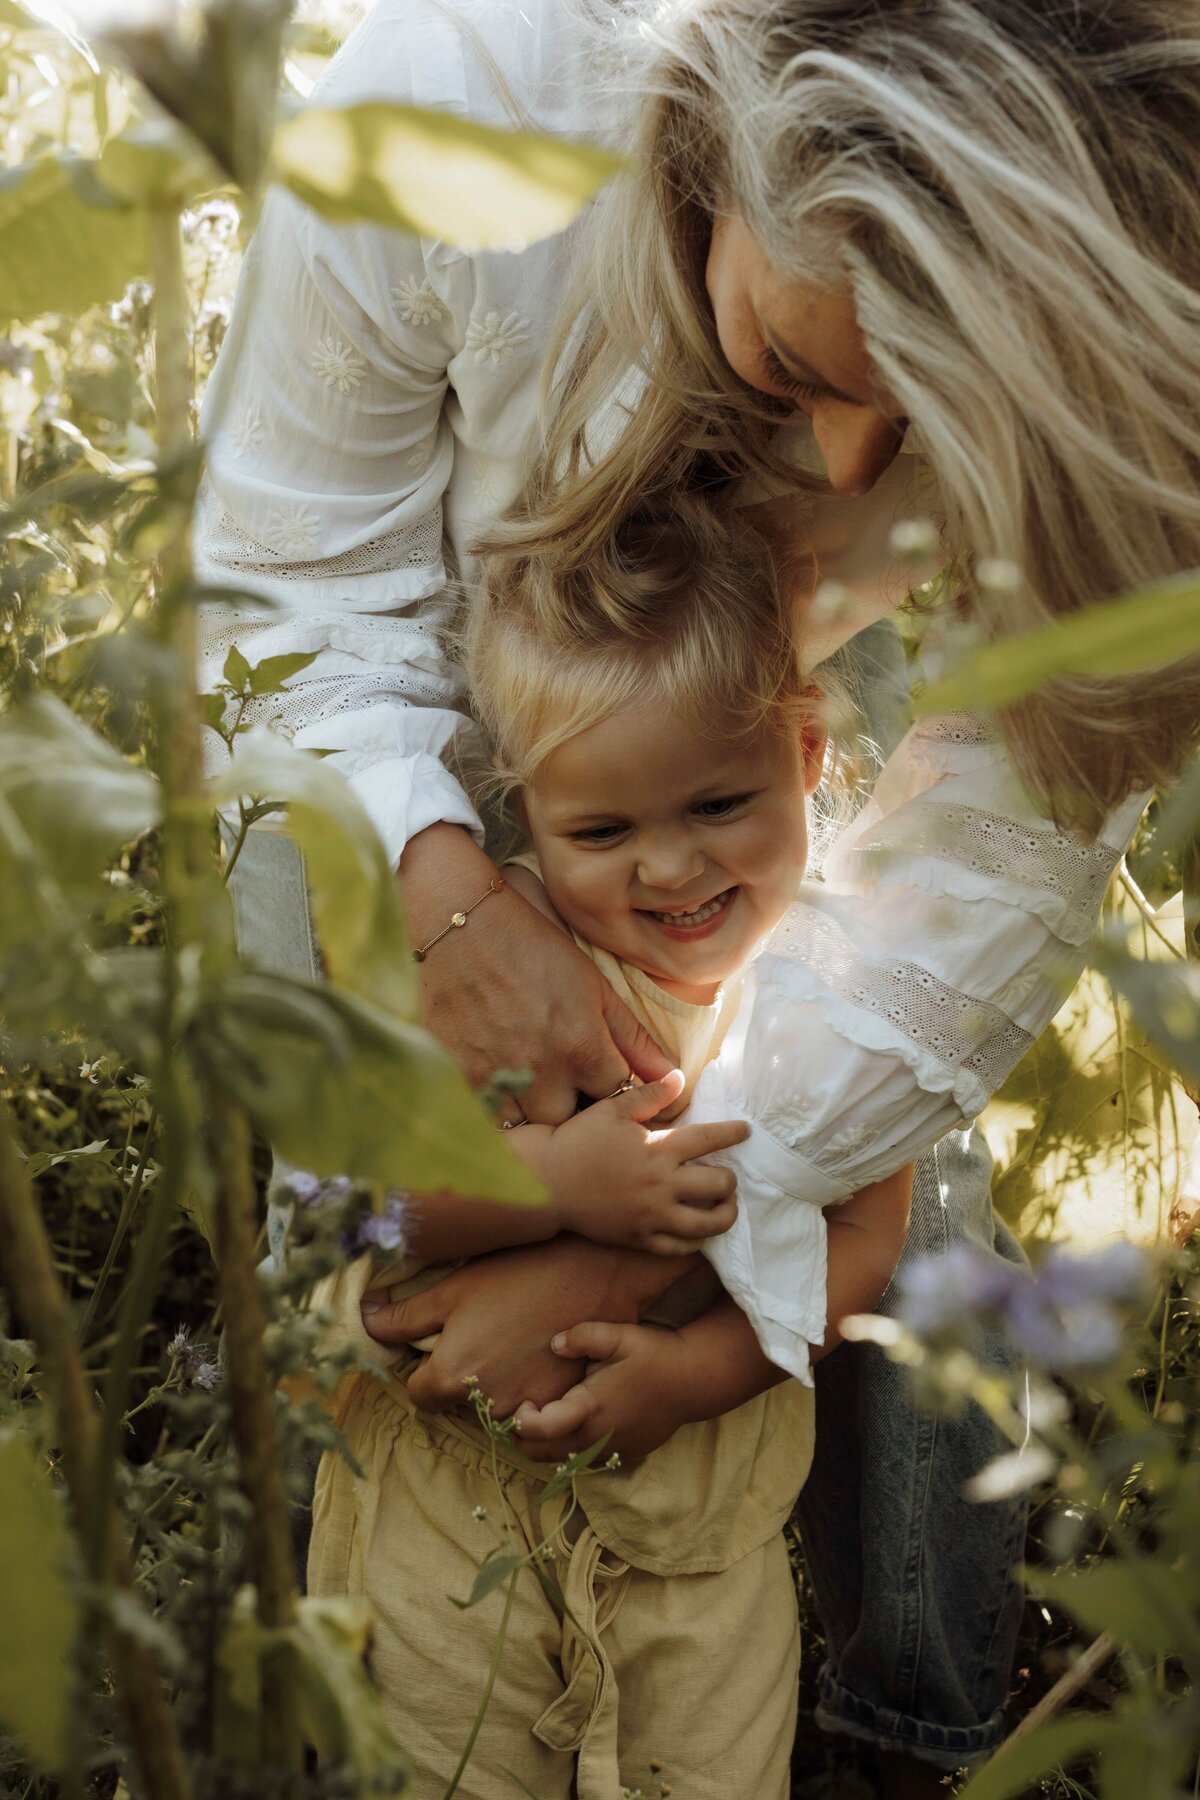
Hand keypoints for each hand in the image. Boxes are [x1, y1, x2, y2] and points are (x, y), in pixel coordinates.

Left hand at [360, 1235, 696, 1416]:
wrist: (591, 1275)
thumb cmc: (517, 1275)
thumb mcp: (453, 1289)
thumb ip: (405, 1317)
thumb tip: (365, 1323)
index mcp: (451, 1376)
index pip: (418, 1393)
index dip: (425, 1366)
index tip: (443, 1341)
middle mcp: (484, 1405)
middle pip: (456, 1404)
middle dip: (461, 1377)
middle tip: (482, 1334)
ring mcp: (524, 1409)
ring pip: (491, 1408)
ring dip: (493, 1386)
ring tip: (510, 1340)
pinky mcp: (557, 1406)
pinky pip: (527, 1408)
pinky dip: (525, 1389)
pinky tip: (533, 1353)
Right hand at [400, 825, 672, 1123]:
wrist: (461, 928)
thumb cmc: (533, 948)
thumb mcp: (592, 986)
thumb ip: (631, 1037)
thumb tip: (670, 1075)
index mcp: (580, 1047)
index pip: (616, 1097)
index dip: (615, 1089)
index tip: (606, 1077)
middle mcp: (541, 1071)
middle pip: (571, 1124)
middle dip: (575, 1110)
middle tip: (568, 1085)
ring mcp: (496, 1079)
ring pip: (527, 1129)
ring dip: (535, 1114)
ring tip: (534, 1086)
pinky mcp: (459, 1079)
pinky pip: (486, 1118)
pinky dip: (498, 1108)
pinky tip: (502, 1083)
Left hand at [513, 1321, 694, 1460]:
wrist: (694, 1380)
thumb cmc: (654, 1355)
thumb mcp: (619, 1335)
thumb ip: (583, 1336)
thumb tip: (555, 1345)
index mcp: (590, 1408)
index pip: (540, 1430)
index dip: (520, 1420)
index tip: (524, 1402)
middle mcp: (597, 1438)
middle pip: (541, 1455)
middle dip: (524, 1437)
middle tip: (526, 1411)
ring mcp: (611, 1451)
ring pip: (562, 1463)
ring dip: (547, 1445)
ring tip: (548, 1417)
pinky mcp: (623, 1455)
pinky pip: (585, 1462)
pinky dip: (571, 1449)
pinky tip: (577, 1423)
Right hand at [548, 1071, 745, 1254]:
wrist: (547, 1182)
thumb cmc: (579, 1140)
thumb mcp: (613, 1109)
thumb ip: (650, 1094)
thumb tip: (679, 1078)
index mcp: (658, 1149)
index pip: (710, 1139)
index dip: (733, 1133)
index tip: (746, 1131)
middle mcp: (661, 1185)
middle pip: (719, 1185)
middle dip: (731, 1180)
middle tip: (729, 1176)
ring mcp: (652, 1216)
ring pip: (706, 1224)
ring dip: (725, 1215)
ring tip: (727, 1208)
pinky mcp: (639, 1238)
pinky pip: (678, 1248)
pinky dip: (696, 1242)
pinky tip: (700, 1233)